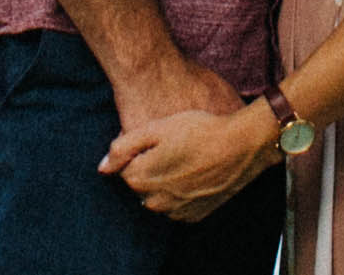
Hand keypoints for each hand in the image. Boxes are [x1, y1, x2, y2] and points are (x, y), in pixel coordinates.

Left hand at [101, 96, 279, 220]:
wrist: (240, 146)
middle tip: (173, 147)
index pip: (124, 169)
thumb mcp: (157, 128)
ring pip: (158, 197)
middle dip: (150, 168)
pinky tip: (194, 173)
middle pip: (141, 184)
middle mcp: (155, 202)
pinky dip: (180, 194)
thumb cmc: (199, 130)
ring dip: (164, 182)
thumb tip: (102, 168)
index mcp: (141, 178)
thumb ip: (124, 147)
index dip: (139, 151)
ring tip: (185, 159)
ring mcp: (175, 211)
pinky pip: (177, 207)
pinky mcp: (194, 215)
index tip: (158, 139)